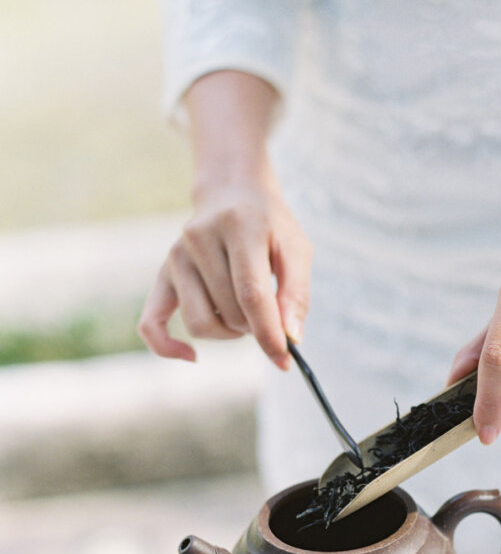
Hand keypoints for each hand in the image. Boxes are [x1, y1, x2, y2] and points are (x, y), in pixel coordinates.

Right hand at [138, 167, 311, 368]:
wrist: (232, 194)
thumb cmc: (270, 227)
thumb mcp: (296, 250)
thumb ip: (297, 293)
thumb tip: (291, 338)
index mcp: (238, 226)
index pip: (251, 293)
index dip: (268, 332)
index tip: (284, 359)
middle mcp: (199, 238)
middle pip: (229, 312)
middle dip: (255, 325)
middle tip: (268, 311)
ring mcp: (176, 256)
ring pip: (200, 323)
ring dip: (228, 332)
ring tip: (244, 314)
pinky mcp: (162, 274)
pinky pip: (151, 323)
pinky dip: (167, 346)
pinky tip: (191, 355)